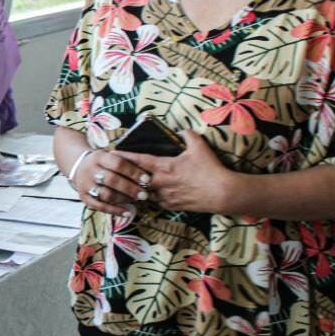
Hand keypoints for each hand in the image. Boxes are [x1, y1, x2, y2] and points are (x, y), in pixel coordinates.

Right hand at [73, 149, 152, 216]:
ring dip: (124, 199)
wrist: (78, 167)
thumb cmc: (102, 163)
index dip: (133, 172)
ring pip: (106, 195)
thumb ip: (125, 163)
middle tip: (144, 194)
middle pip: (111, 180)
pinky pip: (100, 207)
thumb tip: (147, 177)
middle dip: (130, 188)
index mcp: (99, 157)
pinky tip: (127, 213)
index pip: (117, 163)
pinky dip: (115, 211)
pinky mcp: (84, 198)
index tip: (146, 179)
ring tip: (136, 201)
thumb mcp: (109, 156)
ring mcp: (86, 185)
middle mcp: (90, 170)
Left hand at [116, 130, 235, 213]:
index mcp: (164, 166)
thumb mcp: (199, 146)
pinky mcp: (170, 206)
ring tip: (127, 184)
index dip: (124, 156)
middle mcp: (160, 182)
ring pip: (142, 193)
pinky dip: (149, 198)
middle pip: (135, 179)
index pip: (138, 160)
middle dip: (125, 175)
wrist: (222, 193)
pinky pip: (154, 202)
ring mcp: (164, 196)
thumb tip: (181, 130)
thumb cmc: (210, 168)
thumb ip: (187, 135)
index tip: (112, 153)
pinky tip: (146, 195)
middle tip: (115, 170)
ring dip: (136, 188)